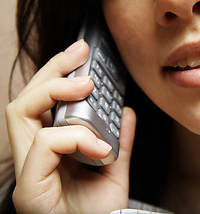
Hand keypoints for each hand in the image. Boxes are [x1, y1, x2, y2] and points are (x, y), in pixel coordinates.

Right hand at [6, 40, 135, 212]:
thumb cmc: (100, 212)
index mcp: (51, 150)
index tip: (82, 54)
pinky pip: (44, 144)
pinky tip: (100, 147)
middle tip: (80, 53)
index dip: (58, 74)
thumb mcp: (115, 170)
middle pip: (26, 98)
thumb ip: (120, 142)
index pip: (42, 103)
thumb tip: (126, 112)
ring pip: (21, 111)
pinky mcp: (29, 188)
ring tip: (88, 85)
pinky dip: (75, 137)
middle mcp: (34, 156)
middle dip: (52, 69)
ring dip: (57, 92)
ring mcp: (29, 170)